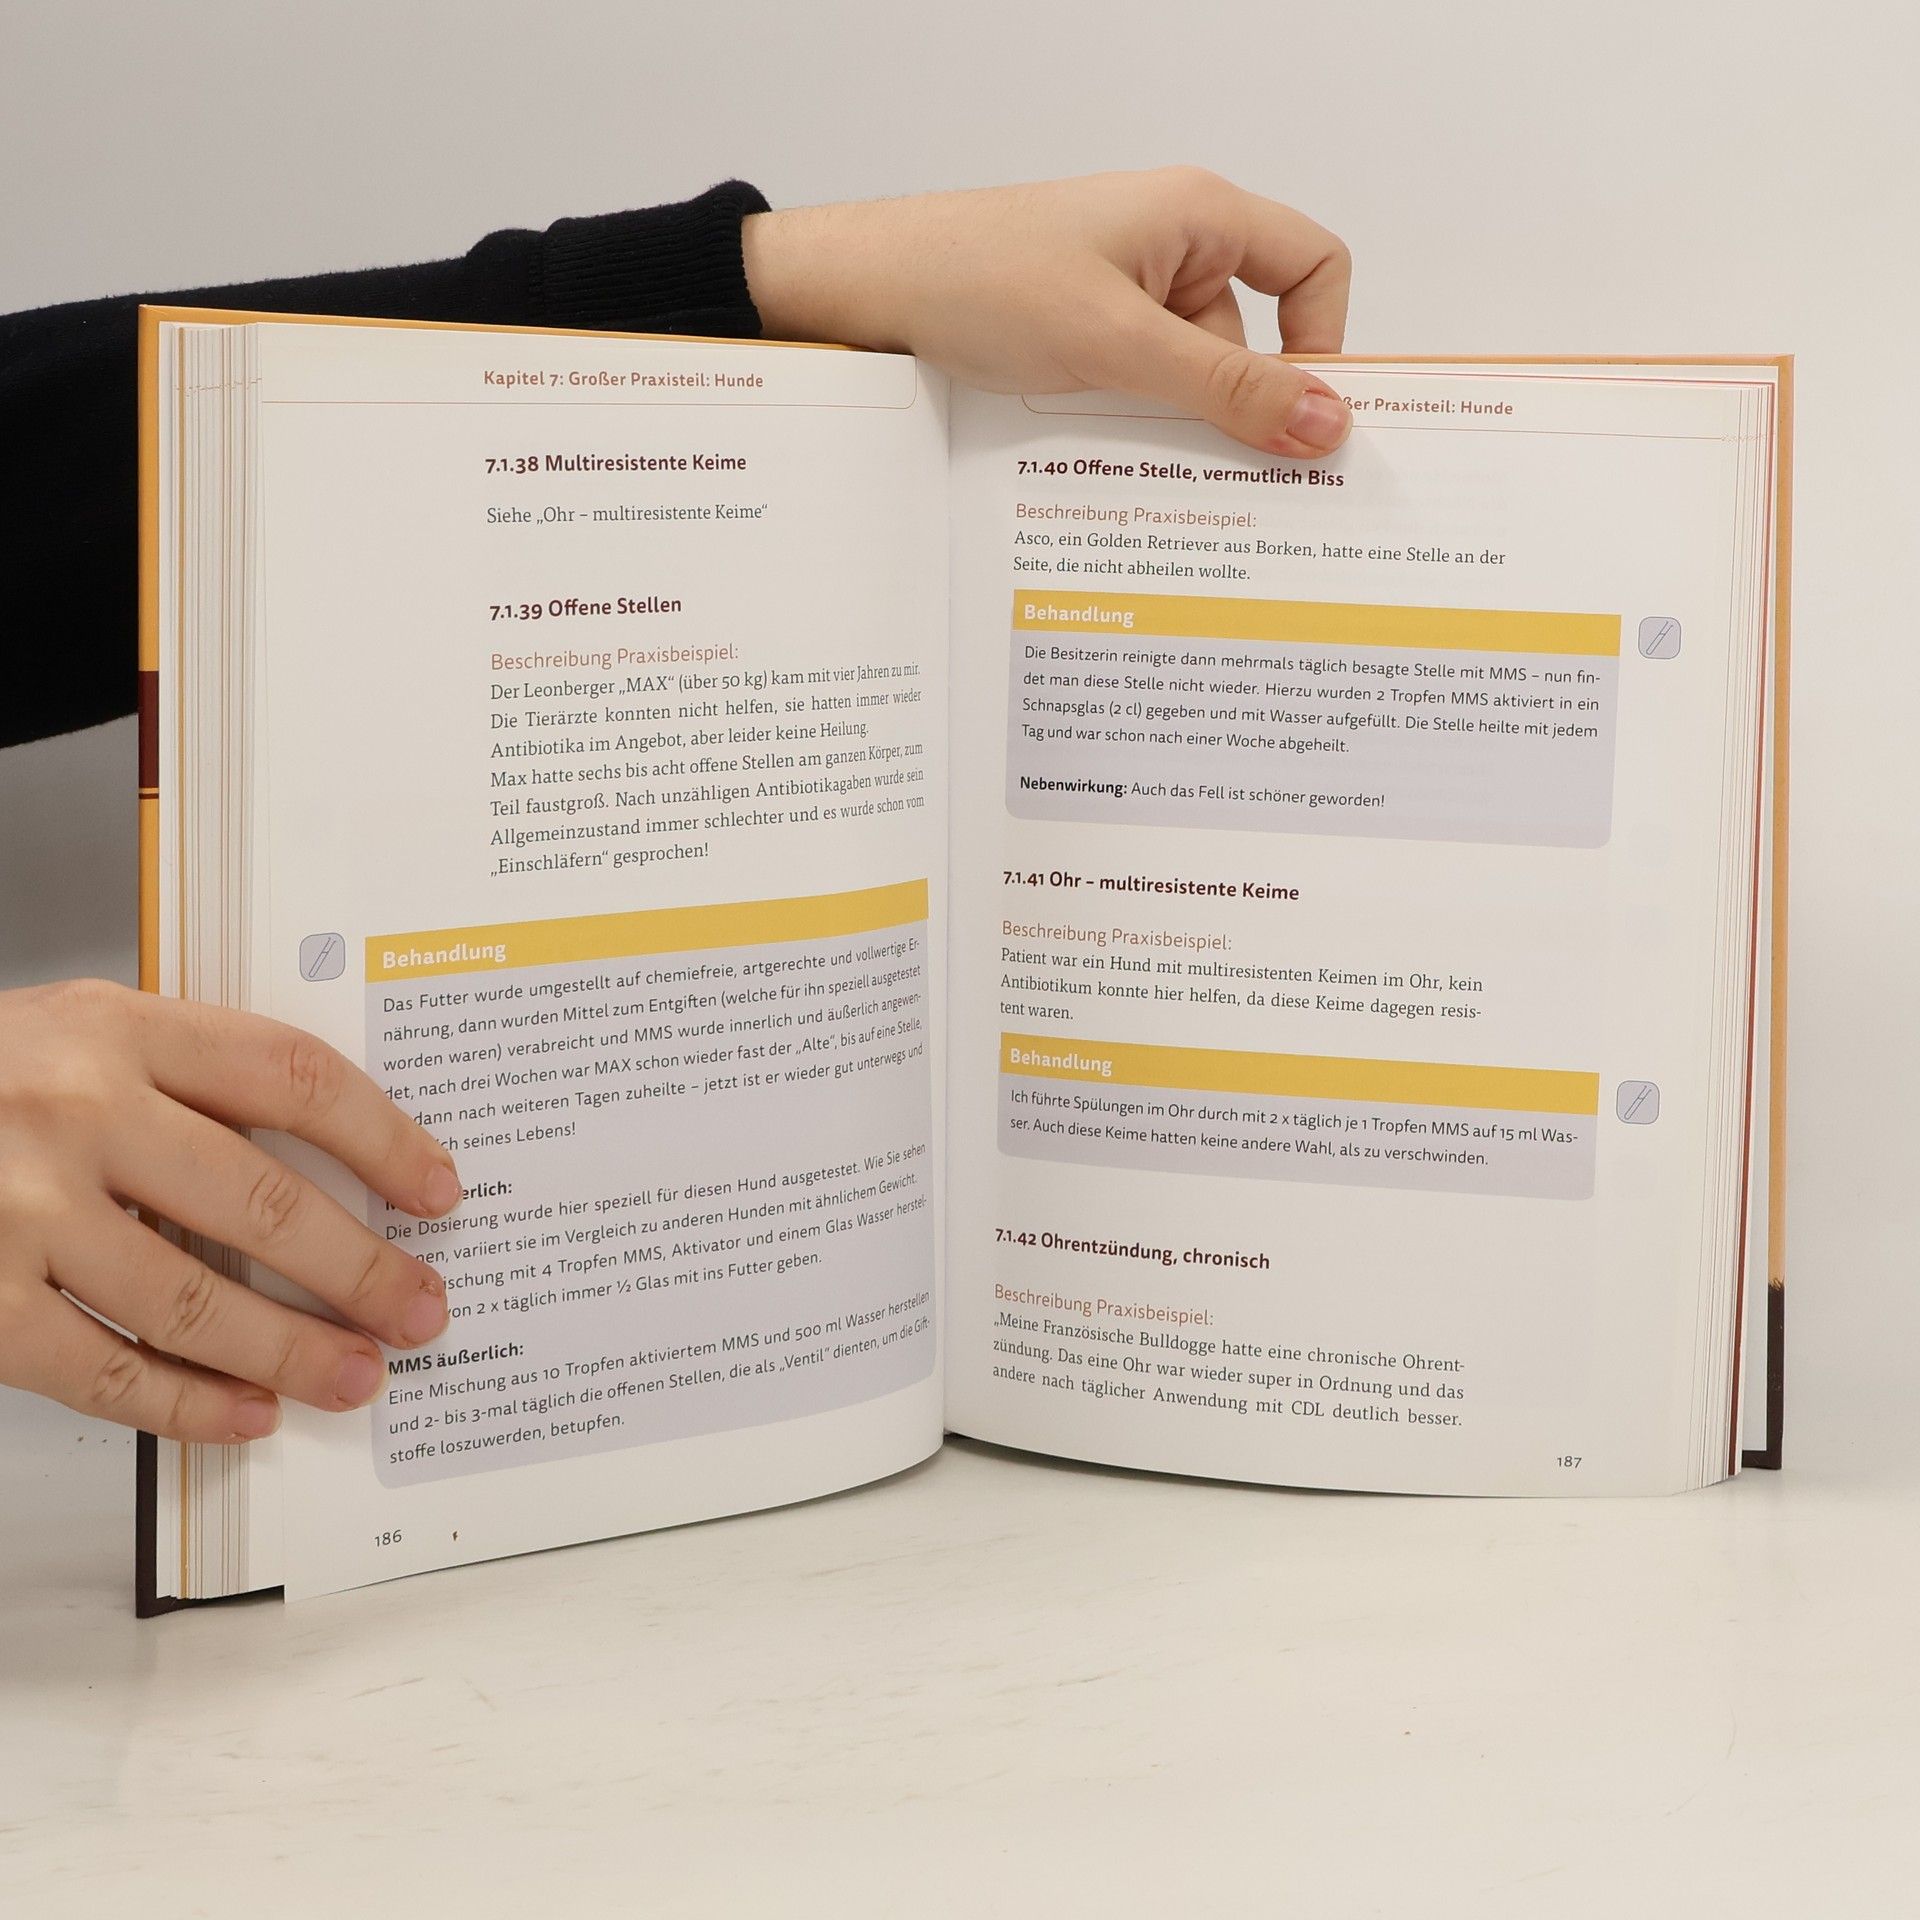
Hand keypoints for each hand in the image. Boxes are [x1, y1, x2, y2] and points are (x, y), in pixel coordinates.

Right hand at [0, 980, 461, 1443]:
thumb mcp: (76, 1037)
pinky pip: (103, 1371)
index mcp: (116, 1027)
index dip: (384, 1139)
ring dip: (292, 1349)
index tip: (438, 1190)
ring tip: (358, 1376)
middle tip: (423, 1309)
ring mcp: (17, 1210)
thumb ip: (184, 1080)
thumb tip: (333, 1163)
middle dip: (362, 1268)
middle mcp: (73, 1110)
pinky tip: (246, 1417)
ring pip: (194, 1299)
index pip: (293, 1078)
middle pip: (264, 1198)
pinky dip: (187, 1404)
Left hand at [742, 167, 1352, 456]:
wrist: (865, 290)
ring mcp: (1123, 292)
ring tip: (1135, 463)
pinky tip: (1102, 454)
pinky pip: (1137, 384)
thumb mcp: (1117, 344)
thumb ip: (1225, 387)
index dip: (1323, 341)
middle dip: (1239, 407)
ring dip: (1174, 424)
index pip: (1313, 265)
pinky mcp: (1082, 331)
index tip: (1301, 421)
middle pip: (1251, 337)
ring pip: (1188, 374)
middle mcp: (1170, 246)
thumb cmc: (979, 281)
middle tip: (1238, 488)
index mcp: (1197, 215)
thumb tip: (1327, 422)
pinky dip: (1130, 422)